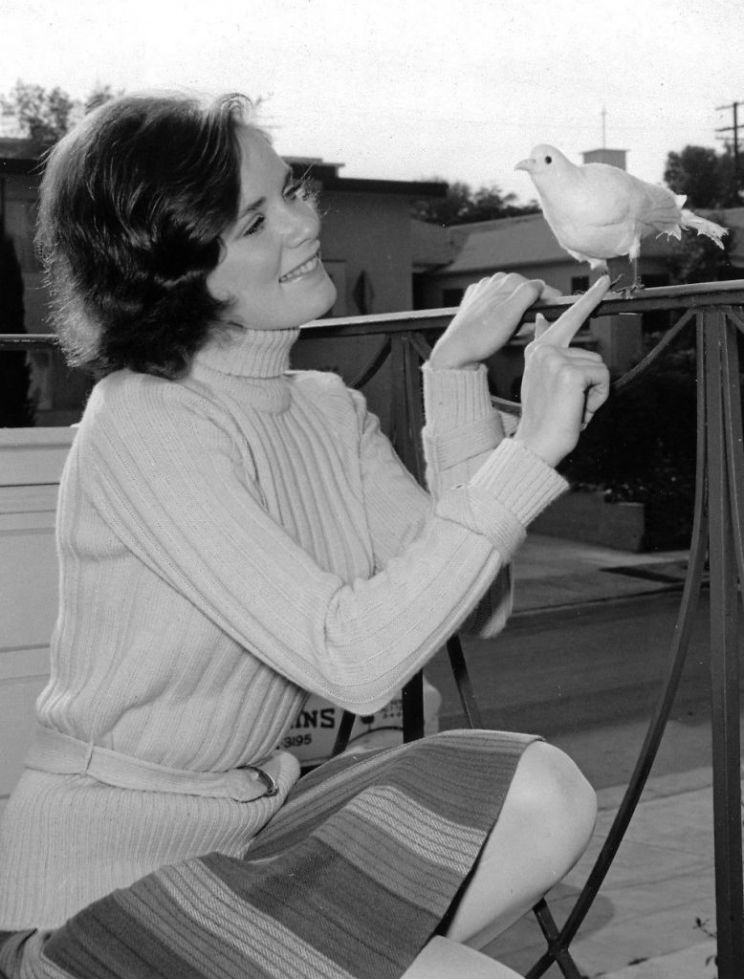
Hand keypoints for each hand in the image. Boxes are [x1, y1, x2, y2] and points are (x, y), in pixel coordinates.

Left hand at [428, 272, 561, 369]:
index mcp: (504, 281)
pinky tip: (498, 330)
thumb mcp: (511, 314)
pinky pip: (497, 310)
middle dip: (528, 312)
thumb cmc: (480, 337)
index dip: (547, 299)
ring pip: (510, 303)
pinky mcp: (475, 305)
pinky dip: (502, 319)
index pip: (535, 286)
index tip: (555, 308)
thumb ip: (528, 293)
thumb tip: (540, 285)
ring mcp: (482, 293)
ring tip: (510, 332)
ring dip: (516, 317)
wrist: (456, 351)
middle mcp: (492, 283)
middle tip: (527, 329)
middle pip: (523, 295)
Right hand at [514, 276, 610, 466]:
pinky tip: (578, 409)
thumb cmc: (544, 418)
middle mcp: (544, 349)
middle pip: (592, 355)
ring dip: (593, 392)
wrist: (535, 444)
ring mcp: (556, 359)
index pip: (565, 318)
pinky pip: (602, 378)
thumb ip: (546, 349)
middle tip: (574, 404)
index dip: (588, 300)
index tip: (604, 282)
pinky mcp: (569, 372)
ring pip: (598, 367)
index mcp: (537, 350)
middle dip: (591, 382)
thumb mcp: (540, 379)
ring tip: (572, 408)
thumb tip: (542, 319)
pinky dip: (597, 398)